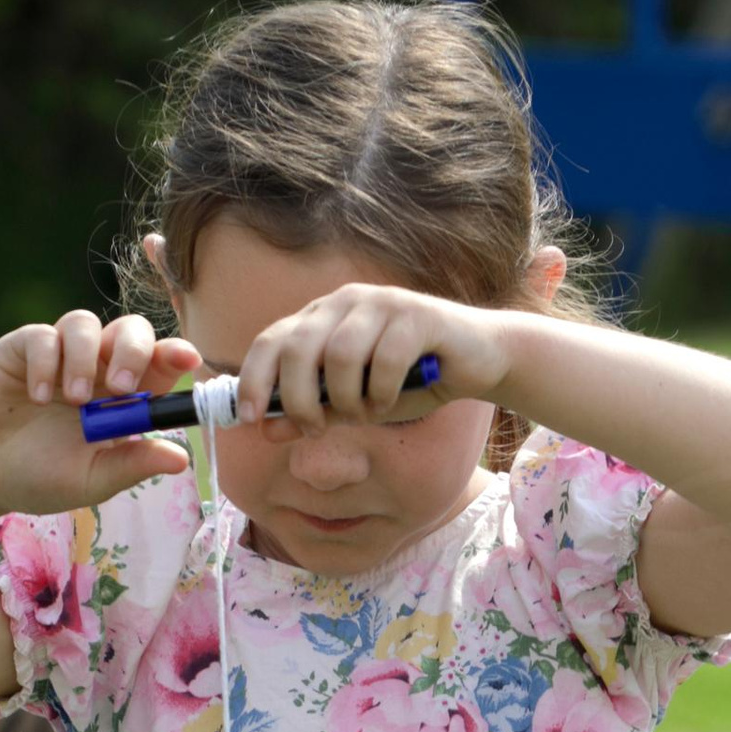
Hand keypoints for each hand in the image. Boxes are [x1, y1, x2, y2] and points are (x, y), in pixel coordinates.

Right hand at [0, 308, 208, 518]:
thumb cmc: (39, 476)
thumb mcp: (92, 480)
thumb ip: (131, 465)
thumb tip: (181, 458)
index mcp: (124, 398)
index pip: (160, 364)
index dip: (176, 355)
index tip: (186, 359)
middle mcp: (96, 368)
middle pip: (130, 330)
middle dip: (132, 349)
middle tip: (119, 388)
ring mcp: (59, 355)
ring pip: (85, 323)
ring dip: (83, 357)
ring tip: (72, 399)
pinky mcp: (21, 349)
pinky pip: (42, 336)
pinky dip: (45, 361)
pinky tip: (38, 396)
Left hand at [231, 280, 524, 431]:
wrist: (480, 362)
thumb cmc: (411, 381)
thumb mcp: (354, 405)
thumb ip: (314, 413)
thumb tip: (266, 429)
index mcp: (322, 317)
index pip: (271, 340)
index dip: (253, 380)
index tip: (251, 419)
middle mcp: (346, 301)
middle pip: (298, 349)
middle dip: (299, 400)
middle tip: (316, 430)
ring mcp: (381, 302)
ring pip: (340, 355)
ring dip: (348, 399)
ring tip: (365, 414)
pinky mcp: (416, 313)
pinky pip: (385, 359)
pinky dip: (383, 392)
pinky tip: (391, 401)